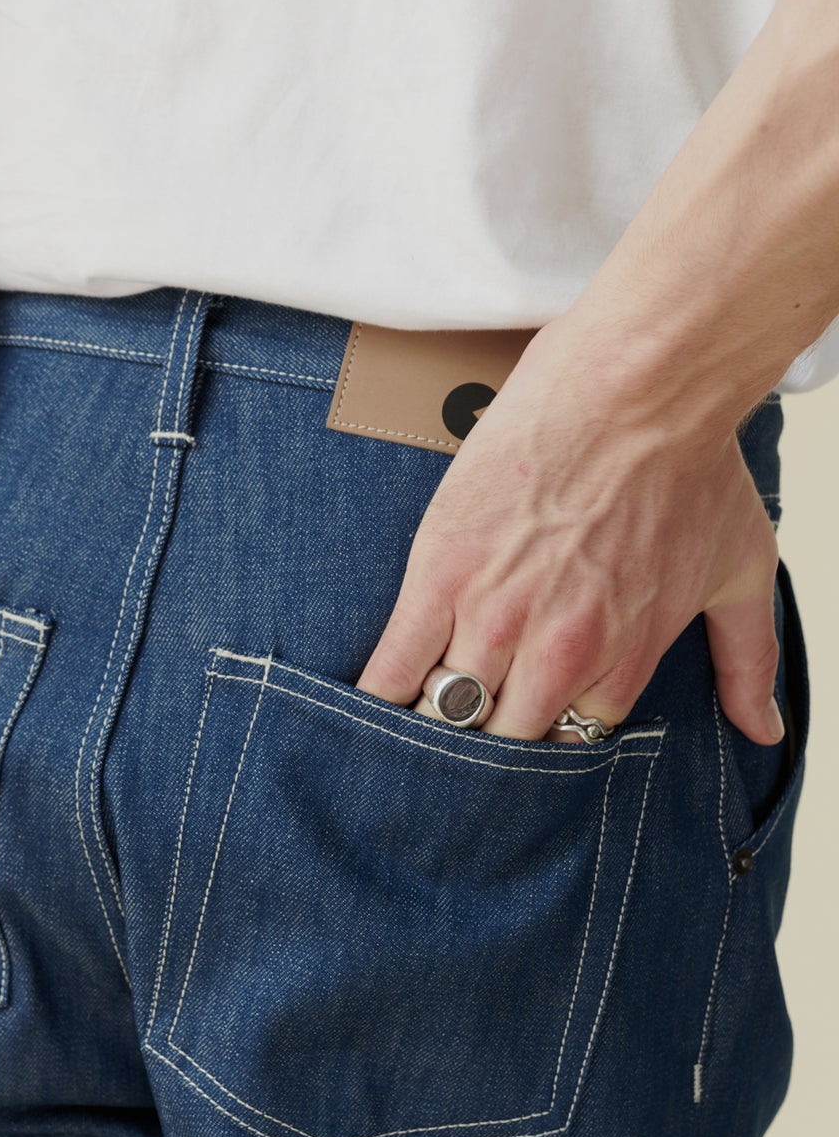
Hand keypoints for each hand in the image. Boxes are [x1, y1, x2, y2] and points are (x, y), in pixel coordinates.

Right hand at [356, 314, 785, 747]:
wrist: (641, 386)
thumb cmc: (689, 465)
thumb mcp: (740, 571)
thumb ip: (748, 661)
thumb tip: (764, 731)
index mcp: (619, 664)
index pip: (563, 748)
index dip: (536, 745)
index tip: (518, 741)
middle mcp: (555, 655)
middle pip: (496, 746)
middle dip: (478, 750)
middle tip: (457, 744)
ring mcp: (493, 617)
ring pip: (442, 713)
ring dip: (424, 727)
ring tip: (408, 730)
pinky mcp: (441, 575)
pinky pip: (395, 665)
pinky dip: (379, 694)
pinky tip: (371, 705)